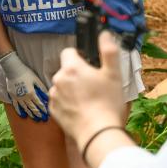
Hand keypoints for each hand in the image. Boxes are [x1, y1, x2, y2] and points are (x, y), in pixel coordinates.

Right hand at [0, 50, 48, 121]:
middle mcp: (25, 97)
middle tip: (42, 118)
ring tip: (35, 118)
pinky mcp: (12, 96)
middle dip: (38, 113)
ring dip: (31, 114)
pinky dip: (20, 111)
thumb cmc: (26, 73)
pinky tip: (23, 115)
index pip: (39, 104)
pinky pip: (16, 106)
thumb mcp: (36, 80)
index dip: (44, 109)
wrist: (13, 69)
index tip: (47, 114)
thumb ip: (42, 89)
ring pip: (25, 108)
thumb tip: (48, 96)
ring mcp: (18, 98)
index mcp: (32, 93)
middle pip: (33, 107)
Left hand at [50, 31, 126, 146]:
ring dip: (72, 89)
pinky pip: (59, 101)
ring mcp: (53, 96)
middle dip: (77, 74)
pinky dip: (68, 103)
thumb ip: (108, 51)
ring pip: (62, 86)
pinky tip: (82, 110)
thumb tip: (104, 33)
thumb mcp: (114, 74)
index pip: (68, 52)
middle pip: (66, 70)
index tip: (90, 66)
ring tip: (89, 100)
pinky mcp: (52, 111)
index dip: (80, 57)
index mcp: (71, 68)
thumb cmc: (108, 103)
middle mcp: (58, 79)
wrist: (98, 133)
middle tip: (94, 86)